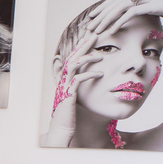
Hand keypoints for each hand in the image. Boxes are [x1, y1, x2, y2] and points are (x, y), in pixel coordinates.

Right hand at [44, 32, 103, 146]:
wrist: (62, 129)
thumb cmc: (70, 114)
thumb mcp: (76, 97)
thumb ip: (80, 85)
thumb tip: (91, 77)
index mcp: (65, 79)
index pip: (73, 57)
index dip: (81, 46)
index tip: (92, 36)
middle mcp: (62, 80)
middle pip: (72, 57)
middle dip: (83, 45)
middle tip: (95, 34)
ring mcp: (64, 87)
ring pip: (73, 65)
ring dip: (86, 59)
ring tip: (100, 56)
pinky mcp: (68, 95)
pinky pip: (77, 80)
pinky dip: (88, 75)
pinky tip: (99, 74)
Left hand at [86, 0, 162, 34]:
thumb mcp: (160, 6)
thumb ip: (146, 7)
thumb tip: (135, 12)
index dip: (104, 6)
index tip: (93, 16)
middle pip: (116, 1)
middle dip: (101, 14)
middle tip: (89, 25)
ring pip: (121, 7)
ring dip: (106, 19)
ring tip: (96, 30)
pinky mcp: (155, 5)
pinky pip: (132, 13)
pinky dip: (119, 22)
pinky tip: (111, 31)